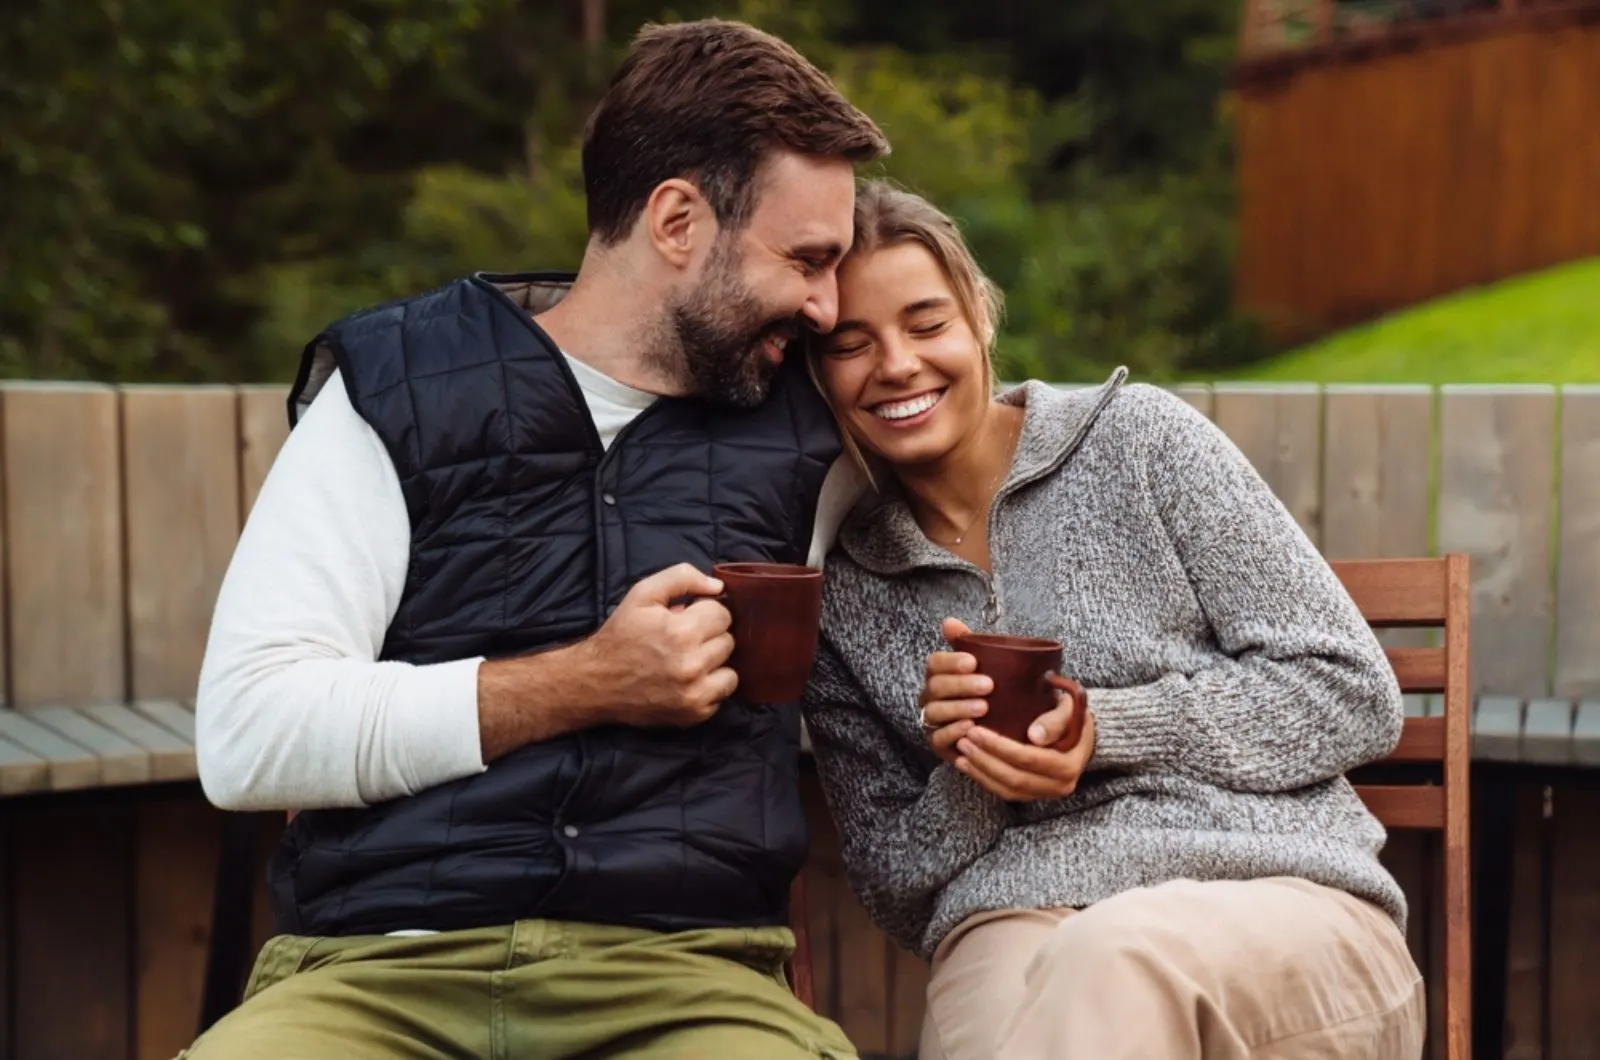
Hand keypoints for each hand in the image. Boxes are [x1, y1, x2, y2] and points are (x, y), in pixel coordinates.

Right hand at [581, 563, 736, 726]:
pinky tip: (688, 680)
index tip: (688, 619)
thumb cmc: (621, 635)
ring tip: (689, 660)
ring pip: (731, 669)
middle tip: (684, 640)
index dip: (705, 613)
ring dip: (714, 663)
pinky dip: (710, 686)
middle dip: (709, 637)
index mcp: (681, 632)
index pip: (722, 614)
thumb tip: (717, 587)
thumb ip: (682, 577)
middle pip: (728, 641)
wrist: (596, 682)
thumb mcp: (642, 594)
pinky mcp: (694, 713)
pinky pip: (722, 694)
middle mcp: (691, 665)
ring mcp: (694, 693)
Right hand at [918, 618, 991, 764]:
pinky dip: (953, 732)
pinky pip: (937, 738)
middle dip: (960, 685)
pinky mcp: (938, 744)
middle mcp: (931, 697)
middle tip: (988, 685)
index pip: (934, 663)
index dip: (950, 661)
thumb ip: (968, 643)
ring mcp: (932, 721)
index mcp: (939, 675)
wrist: (1000, 730)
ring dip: (958, 708)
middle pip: (935, 687)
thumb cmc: (991, 694)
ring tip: (983, 708)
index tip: (973, 661)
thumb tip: (948, 621)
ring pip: (934, 712)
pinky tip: (971, 728)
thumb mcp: (986, 667)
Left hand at [923, 618, 1095, 800]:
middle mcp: (1060, 785)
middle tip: (962, 738)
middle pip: (1015, 777)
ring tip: (960, 750)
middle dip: (984, 759)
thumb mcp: (1069, 708)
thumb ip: (1056, 719)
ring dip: (980, 771)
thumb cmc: (1071, 714)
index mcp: (1070, 764)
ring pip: (1007, 789)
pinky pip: (1004, 793)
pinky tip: (966, 763)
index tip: (976, 730)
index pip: (1029, 758)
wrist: (1079, 732)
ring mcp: (1046, 794)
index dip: (1000, 747)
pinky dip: (983, 779)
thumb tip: (1035, 736)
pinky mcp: (1033, 795)